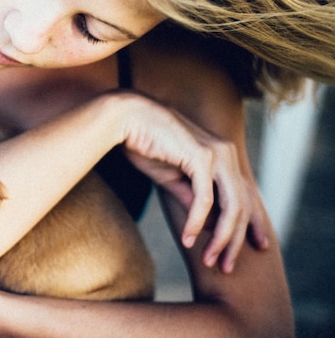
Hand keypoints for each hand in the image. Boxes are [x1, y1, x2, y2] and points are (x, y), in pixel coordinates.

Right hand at [119, 94, 268, 272]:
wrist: (126, 118)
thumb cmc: (145, 143)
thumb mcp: (173, 178)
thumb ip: (192, 198)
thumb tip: (209, 225)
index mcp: (222, 155)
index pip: (247, 194)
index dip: (255, 221)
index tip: (258, 246)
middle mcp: (226, 153)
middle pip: (244, 204)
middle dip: (237, 239)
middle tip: (227, 266)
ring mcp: (217, 154)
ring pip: (231, 205)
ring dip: (221, 237)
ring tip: (211, 260)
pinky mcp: (201, 157)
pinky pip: (205, 199)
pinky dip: (197, 222)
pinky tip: (188, 238)